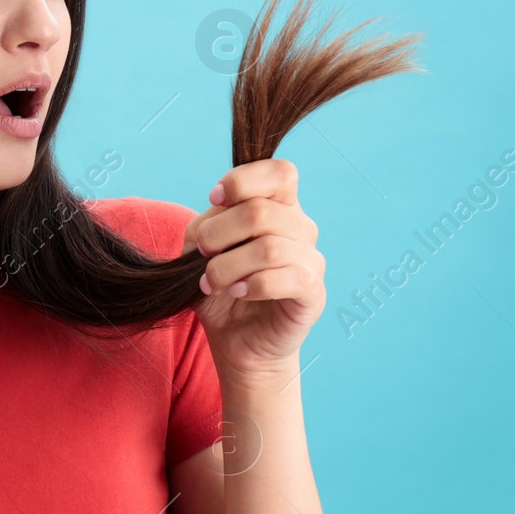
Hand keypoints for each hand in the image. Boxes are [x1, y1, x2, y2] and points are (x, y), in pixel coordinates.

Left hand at [182, 158, 323, 382]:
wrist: (236, 339)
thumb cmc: (221, 288)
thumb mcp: (201, 250)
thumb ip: (208, 224)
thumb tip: (216, 214)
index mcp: (278, 207)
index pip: (279, 173)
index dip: (243, 181)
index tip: (214, 199)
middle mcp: (300, 228)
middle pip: (261, 211)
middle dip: (218, 233)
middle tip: (201, 254)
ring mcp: (311, 260)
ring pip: (269, 247)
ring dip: (227, 266)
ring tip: (210, 282)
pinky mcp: (313, 292)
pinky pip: (287, 277)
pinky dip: (253, 285)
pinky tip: (238, 293)